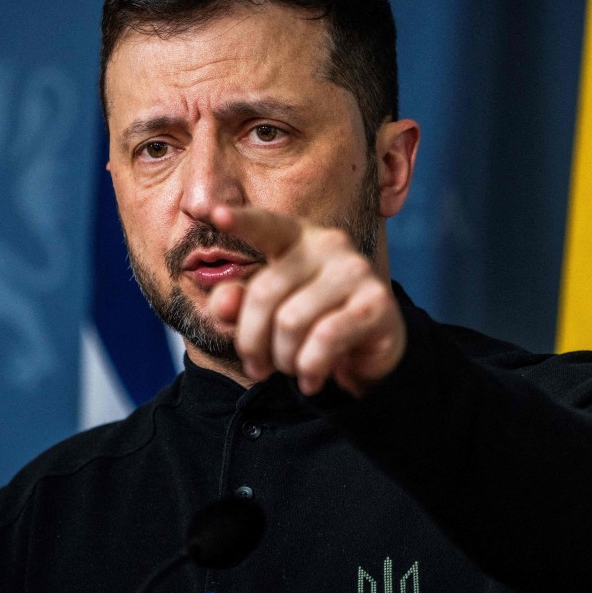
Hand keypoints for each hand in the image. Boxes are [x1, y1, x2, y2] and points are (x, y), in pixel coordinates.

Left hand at [207, 205, 405, 397]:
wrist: (371, 351)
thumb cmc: (313, 324)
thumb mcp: (269, 315)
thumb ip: (240, 305)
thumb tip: (222, 302)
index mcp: (298, 237)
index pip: (266, 226)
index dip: (241, 221)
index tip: (214, 213)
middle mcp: (329, 245)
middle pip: (264, 293)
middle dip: (253, 341)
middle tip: (259, 368)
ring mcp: (356, 271)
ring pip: (291, 321)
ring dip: (284, 359)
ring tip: (292, 369)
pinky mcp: (377, 303)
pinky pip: (324, 339)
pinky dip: (310, 367)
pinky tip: (311, 379)